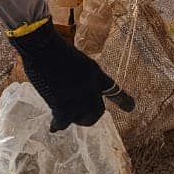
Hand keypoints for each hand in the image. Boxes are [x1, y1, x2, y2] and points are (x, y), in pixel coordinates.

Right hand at [10, 18, 134, 131]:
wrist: (42, 47)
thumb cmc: (53, 47)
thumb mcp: (73, 60)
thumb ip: (76, 76)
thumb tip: (67, 88)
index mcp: (95, 73)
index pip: (113, 89)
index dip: (123, 100)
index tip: (131, 107)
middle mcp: (91, 88)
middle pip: (99, 111)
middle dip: (90, 116)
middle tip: (80, 117)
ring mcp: (79, 98)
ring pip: (83, 119)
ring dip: (73, 119)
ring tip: (63, 116)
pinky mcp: (63, 106)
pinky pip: (63, 122)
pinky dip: (57, 125)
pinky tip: (53, 127)